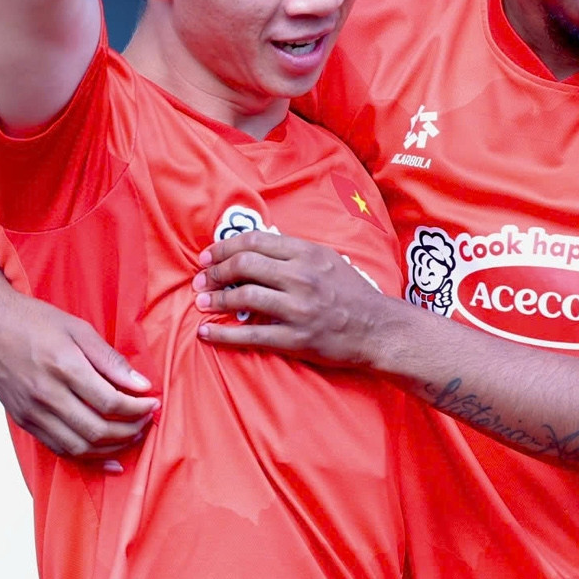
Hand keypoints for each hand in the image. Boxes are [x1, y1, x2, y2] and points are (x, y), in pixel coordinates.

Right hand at [0, 284, 158, 464]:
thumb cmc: (34, 320)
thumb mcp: (78, 329)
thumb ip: (110, 360)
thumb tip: (141, 385)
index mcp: (63, 367)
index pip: (110, 401)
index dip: (137, 409)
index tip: (153, 403)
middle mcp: (45, 394)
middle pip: (97, 430)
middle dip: (130, 431)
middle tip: (146, 421)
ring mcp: (32, 412)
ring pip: (79, 447)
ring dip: (112, 448)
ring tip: (132, 436)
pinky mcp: (23, 421)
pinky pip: (59, 449)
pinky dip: (87, 458)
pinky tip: (107, 458)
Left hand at [192, 231, 399, 365]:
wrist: (378, 329)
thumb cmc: (351, 294)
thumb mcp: (327, 260)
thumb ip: (293, 253)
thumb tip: (254, 248)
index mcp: (307, 253)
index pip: (254, 241)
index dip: (223, 247)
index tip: (208, 257)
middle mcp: (301, 277)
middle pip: (243, 265)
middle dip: (214, 272)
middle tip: (201, 280)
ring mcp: (298, 308)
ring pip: (243, 297)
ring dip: (215, 299)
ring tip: (201, 302)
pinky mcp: (296, 338)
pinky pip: (250, 334)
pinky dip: (223, 333)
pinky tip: (206, 332)